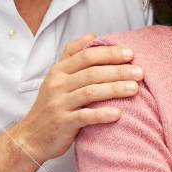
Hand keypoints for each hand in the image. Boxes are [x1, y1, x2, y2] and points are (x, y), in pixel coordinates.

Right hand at [12, 35, 143, 162]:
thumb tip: (92, 35)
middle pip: (91, 73)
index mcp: (59, 70)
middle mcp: (57, 84)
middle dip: (118, 70)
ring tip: (135, 88)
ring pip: (89, 92)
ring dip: (114, 89)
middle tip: (140, 72)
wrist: (31, 137)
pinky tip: (118, 114)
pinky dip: (102, 114)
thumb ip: (73, 55)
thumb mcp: (57, 77)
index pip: (86, 56)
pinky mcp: (62, 123)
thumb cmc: (52, 105)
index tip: (131, 53)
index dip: (109, 53)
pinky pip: (84, 117)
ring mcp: (59, 104)